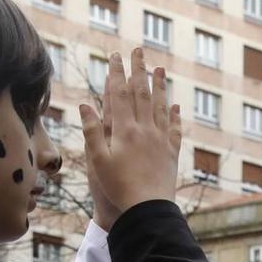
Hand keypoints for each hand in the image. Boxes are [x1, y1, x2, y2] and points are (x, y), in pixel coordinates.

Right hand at [80, 48, 180, 225]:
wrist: (148, 210)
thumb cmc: (118, 188)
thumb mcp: (97, 161)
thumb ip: (91, 131)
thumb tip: (85, 104)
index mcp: (125, 130)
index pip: (120, 93)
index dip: (116, 73)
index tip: (114, 56)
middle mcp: (145, 131)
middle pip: (142, 94)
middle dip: (138, 70)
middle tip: (138, 51)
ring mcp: (160, 141)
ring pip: (161, 107)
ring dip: (160, 86)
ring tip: (159, 69)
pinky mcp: (171, 155)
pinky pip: (174, 131)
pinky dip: (175, 117)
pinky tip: (176, 107)